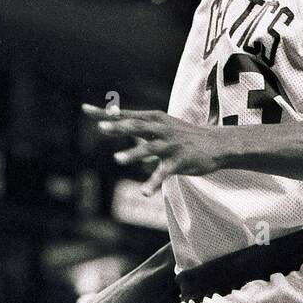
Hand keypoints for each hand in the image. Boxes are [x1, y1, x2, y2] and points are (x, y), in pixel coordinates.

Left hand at [82, 105, 223, 195]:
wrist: (217, 144)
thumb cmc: (184, 136)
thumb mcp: (161, 126)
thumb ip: (138, 126)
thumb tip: (115, 122)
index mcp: (154, 119)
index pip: (125, 114)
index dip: (105, 113)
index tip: (84, 109)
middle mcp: (161, 129)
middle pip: (137, 126)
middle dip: (119, 127)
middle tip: (101, 128)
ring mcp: (171, 144)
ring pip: (150, 148)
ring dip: (134, 153)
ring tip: (117, 159)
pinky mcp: (180, 160)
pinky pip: (164, 172)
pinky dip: (153, 183)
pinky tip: (144, 193)